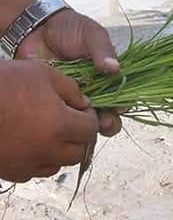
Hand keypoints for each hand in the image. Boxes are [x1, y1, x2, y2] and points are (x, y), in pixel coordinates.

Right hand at [0, 60, 98, 182]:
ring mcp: (25, 164)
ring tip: (48, 132)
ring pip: (56, 166)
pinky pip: (32, 172)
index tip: (81, 109)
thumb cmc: (4, 83)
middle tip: (69, 121)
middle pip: (77, 152)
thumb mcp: (43, 74)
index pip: (90, 129)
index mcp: (60, 125)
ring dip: (59, 151)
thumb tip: (83, 104)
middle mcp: (46, 150)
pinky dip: (37, 160)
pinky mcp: (8, 172)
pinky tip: (28, 143)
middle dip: (78, 137)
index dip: (89, 117)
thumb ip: (71, 89)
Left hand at [17, 8, 122, 136]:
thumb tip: (116, 68)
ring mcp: (73, 95)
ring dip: (89, 126)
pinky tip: (66, 120)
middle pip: (107, 112)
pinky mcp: (54, 98)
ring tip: (87, 125)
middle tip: (104, 123)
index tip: (121, 108)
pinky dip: (66, 121)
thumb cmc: (71, 29)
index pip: (122, 94)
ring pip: (85, 118)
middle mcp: (93, 88)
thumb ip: (103, 51)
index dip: (123, 104)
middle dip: (109, 122)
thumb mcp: (92, 35)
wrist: (38, 27)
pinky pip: (62, 115)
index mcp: (107, 74)